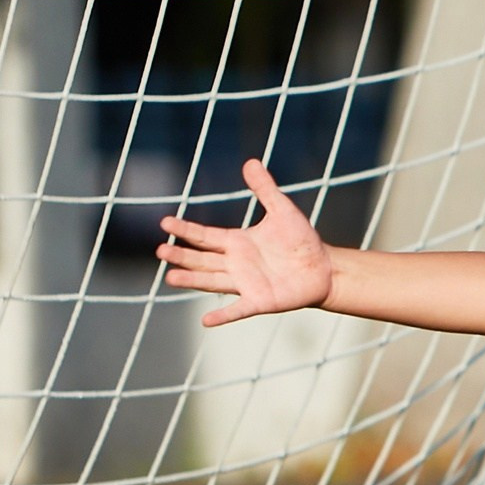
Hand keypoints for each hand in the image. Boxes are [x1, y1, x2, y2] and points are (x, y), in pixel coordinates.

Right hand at [155, 159, 334, 326]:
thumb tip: (250, 161)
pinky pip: (238, 310)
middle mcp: (235, 264)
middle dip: (181, 256)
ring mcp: (245, 284)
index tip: (164, 222)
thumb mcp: (282, 210)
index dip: (185, 230)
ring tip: (170, 277)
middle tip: (160, 250)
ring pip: (212, 281)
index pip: (204, 236)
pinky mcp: (259, 301)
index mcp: (236, 242)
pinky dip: (223, 315)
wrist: (323, 268)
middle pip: (202, 259)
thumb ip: (265, 189)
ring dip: (192, 280)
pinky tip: (205, 322)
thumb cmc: (301, 240)